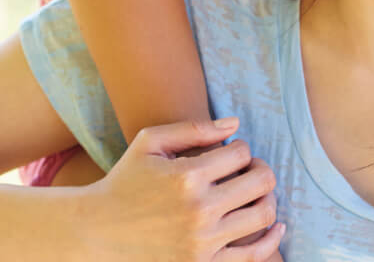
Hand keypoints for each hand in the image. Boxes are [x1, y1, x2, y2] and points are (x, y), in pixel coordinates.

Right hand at [73, 118, 283, 261]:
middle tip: (249, 169)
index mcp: (187, 176)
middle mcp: (199, 210)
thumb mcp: (151, 142)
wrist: (97, 233)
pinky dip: (271, 240)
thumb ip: (195, 128)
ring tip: (253, 193)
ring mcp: (203, 243)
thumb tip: (235, 124)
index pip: (241, 152)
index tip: (229, 152)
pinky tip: (276, 227)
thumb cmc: (126, 180)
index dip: (239, 148)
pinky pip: (253, 256)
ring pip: (263, 215)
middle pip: (261, 181)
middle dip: (260, 168)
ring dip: (266, 198)